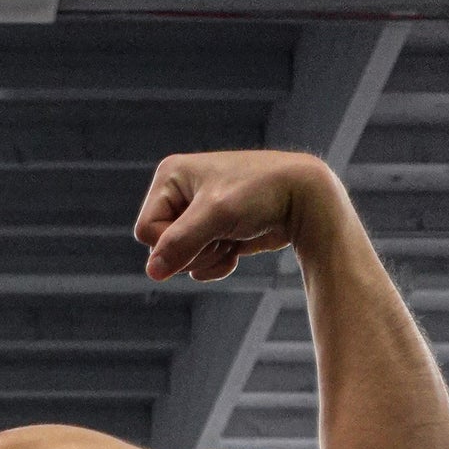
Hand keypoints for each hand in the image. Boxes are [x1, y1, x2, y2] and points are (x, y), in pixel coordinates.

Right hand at [134, 150, 337, 282]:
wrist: (303, 197)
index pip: (146, 231)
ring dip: (209, 256)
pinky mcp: (212, 232)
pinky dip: (217, 263)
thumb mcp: (215, 216)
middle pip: (161, 248)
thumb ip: (179, 244)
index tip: (205, 230)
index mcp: (170, 176)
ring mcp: (195, 214)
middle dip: (194, 250)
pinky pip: (197, 265)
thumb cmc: (259, 194)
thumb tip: (153, 272)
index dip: (172, 242)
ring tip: (233, 234)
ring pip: (180, 260)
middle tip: (222, 231)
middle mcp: (179, 192)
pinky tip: (237, 247)